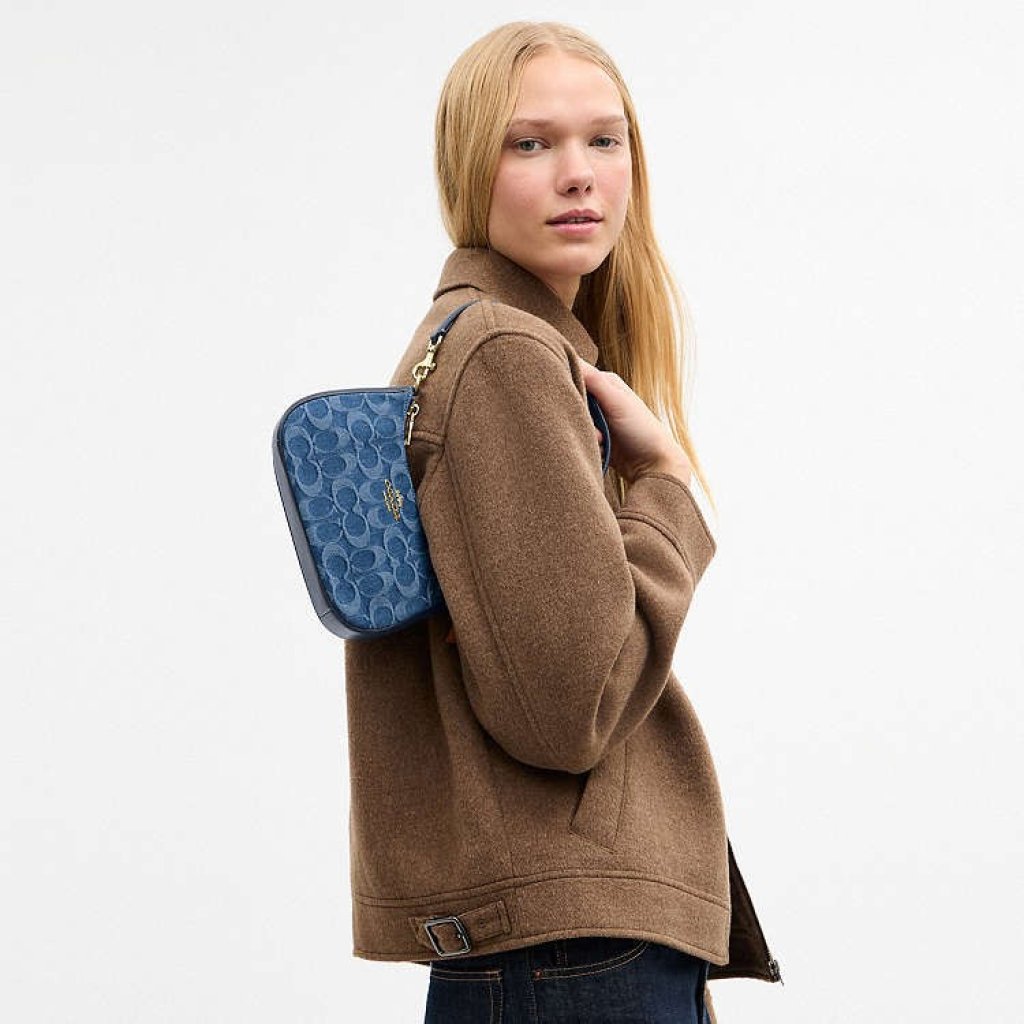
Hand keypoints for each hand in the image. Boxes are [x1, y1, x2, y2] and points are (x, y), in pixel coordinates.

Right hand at [580, 361, 692, 486]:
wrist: (653, 466)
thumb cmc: (642, 430)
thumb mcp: (617, 402)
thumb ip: (593, 380)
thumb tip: (568, 356)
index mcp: (605, 383)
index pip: (574, 376)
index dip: (569, 389)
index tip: (576, 406)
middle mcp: (600, 398)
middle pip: (572, 402)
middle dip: (580, 419)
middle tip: (598, 432)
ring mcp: (597, 419)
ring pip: (573, 423)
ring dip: (586, 435)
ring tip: (603, 442)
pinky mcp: (594, 438)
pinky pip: (578, 439)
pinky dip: (588, 446)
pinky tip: (602, 450)